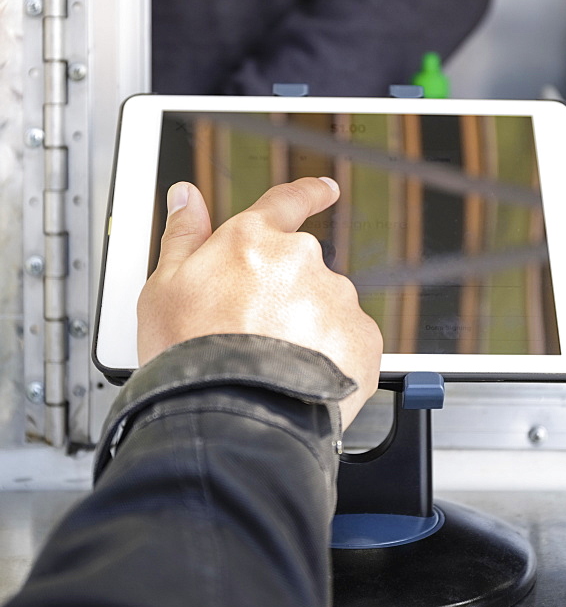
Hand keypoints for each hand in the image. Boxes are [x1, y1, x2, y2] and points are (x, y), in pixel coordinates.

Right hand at [137, 177, 381, 428]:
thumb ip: (183, 235)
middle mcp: (301, 259)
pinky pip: (348, 340)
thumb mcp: (163, 289)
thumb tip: (186, 196)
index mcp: (253, 240)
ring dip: (308, 327)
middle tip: (255, 333)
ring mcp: (335, 298)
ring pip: (326, 307)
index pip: (287, 202)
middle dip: (285, 295)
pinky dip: (331, 356)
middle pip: (301, 269)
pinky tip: (301, 376)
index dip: (308, 193)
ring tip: (273, 364)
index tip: (325, 189)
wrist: (229, 417)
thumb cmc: (190, 355)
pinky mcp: (361, 337)